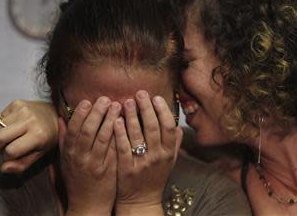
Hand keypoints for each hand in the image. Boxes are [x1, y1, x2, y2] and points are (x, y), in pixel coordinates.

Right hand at [0, 100, 58, 172]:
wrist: (55, 114)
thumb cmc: (49, 134)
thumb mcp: (40, 153)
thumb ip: (22, 164)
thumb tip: (4, 168)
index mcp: (38, 135)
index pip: (10, 151)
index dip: (7, 157)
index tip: (12, 155)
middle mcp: (30, 120)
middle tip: (4, 148)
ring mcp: (23, 110)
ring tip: (11, 136)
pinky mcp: (17, 103)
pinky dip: (1, 125)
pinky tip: (12, 126)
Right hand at [59, 97, 117, 215]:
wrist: (88, 204)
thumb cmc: (77, 179)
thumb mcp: (65, 160)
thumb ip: (64, 139)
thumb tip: (61, 118)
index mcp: (69, 153)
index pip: (73, 130)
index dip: (80, 114)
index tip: (87, 101)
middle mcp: (80, 158)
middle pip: (88, 131)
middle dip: (96, 113)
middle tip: (105, 99)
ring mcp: (95, 164)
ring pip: (102, 139)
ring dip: (110, 120)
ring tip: (118, 105)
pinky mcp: (109, 170)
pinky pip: (114, 149)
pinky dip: (118, 135)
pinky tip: (125, 123)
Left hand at [113, 90, 182, 214]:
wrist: (142, 202)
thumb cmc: (155, 178)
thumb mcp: (170, 162)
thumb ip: (175, 144)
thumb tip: (179, 126)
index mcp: (168, 153)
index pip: (168, 126)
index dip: (162, 110)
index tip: (155, 97)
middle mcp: (157, 157)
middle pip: (153, 127)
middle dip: (146, 108)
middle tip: (140, 93)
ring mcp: (141, 163)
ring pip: (137, 135)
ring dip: (132, 116)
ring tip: (127, 101)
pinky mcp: (126, 169)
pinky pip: (123, 147)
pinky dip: (120, 133)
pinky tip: (116, 120)